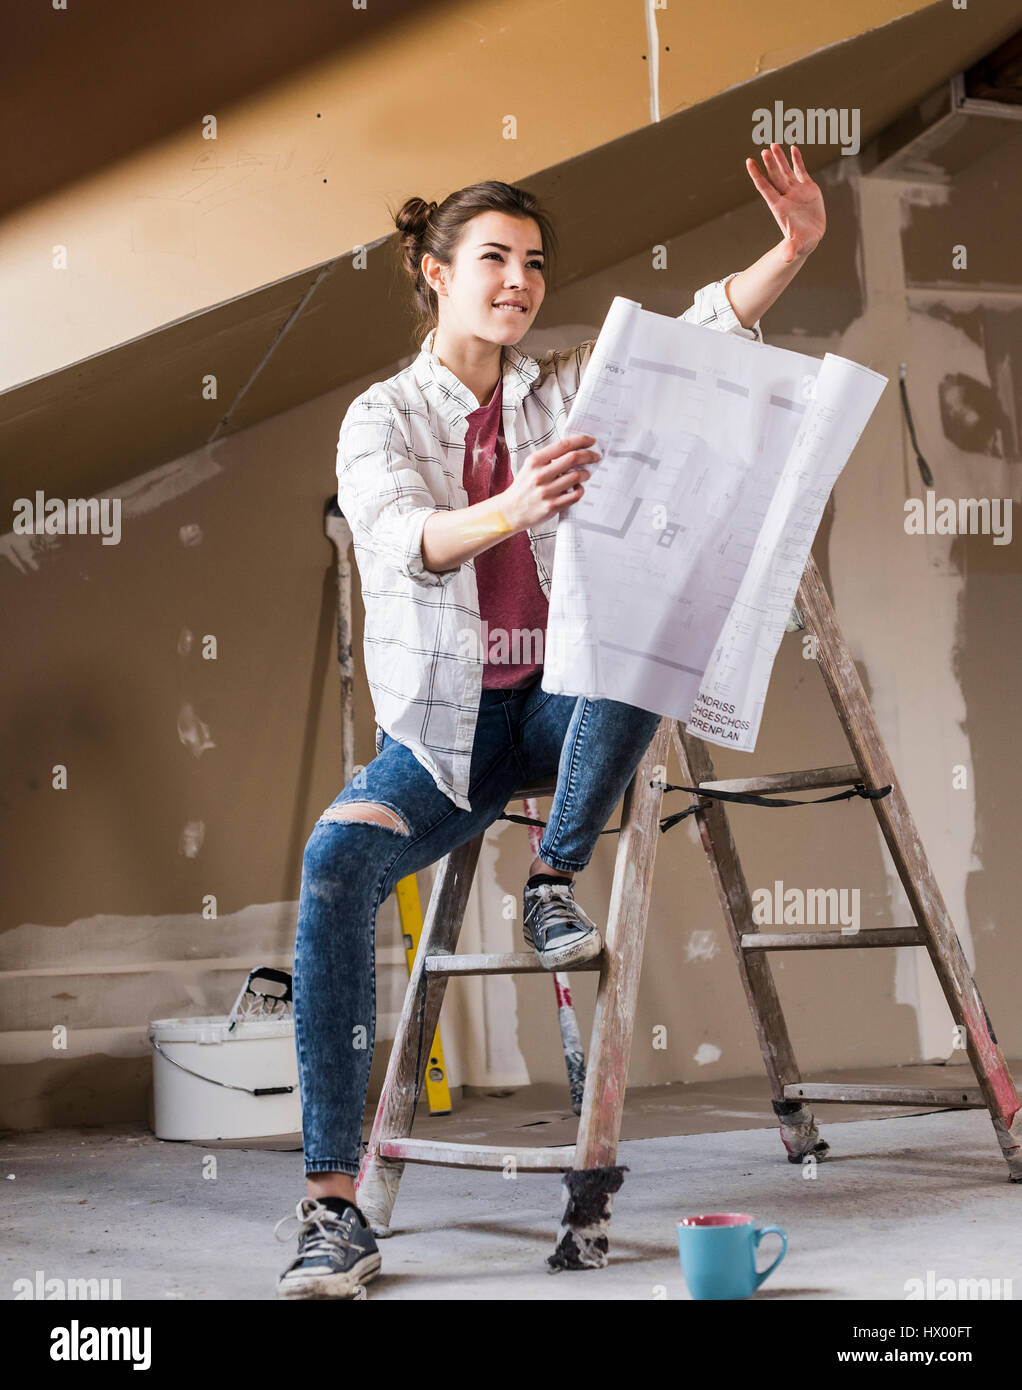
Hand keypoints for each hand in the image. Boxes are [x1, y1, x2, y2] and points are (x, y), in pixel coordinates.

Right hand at [505, 433, 598, 529]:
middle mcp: (540, 475)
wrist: (510, 511)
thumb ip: (548, 458)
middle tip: (595, 456)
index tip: (591, 441)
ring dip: (585, 474)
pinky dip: (580, 490)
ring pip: (576, 477)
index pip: (563, 445)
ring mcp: (546, 492)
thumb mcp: (530, 467)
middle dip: (589, 455)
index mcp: (535, 461)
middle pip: (573, 458)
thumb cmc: (523, 488)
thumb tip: (573, 450)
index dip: (581, 441)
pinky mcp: (551, 507)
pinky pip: (575, 495)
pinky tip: (577, 488)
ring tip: (585, 474)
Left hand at [745, 143, 825, 263]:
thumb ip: (790, 249)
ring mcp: (796, 191)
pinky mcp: (808, 188)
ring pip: (786, 171)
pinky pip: (801, 170)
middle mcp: (785, 196)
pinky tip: (793, 148)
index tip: (749, 161)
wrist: (811, 238)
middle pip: (775, 177)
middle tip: (763, 150)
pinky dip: (797, 160)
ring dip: (780, 159)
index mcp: (779, 207)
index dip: (757, 175)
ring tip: (773, 145)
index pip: (765, 188)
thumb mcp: (797, 246)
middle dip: (769, 164)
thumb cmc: (801, 242)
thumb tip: (787, 258)